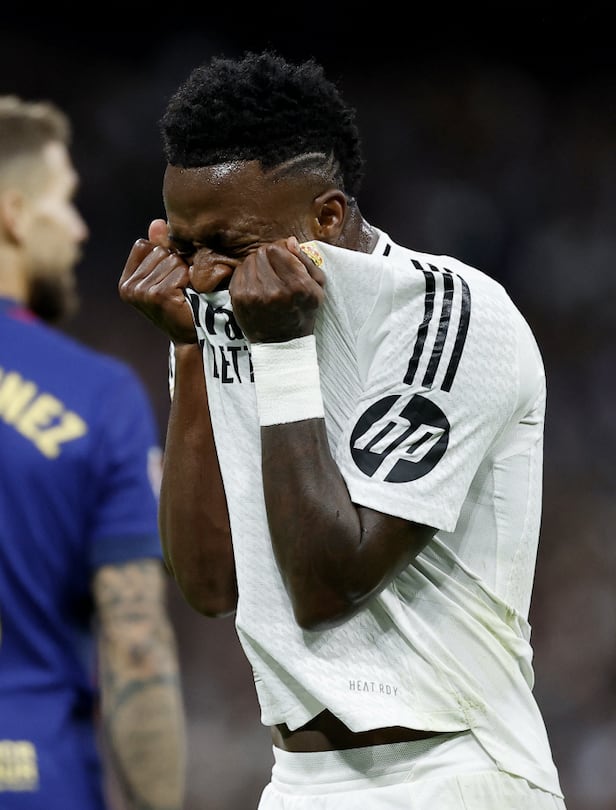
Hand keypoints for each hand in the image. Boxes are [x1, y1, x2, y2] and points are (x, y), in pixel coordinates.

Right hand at [118, 219, 196, 344]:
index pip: (145, 245)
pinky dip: (189, 280)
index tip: (170, 279)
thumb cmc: (183, 303)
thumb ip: (161, 247)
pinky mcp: (157, 295)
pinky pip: (180, 270)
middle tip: (180, 288)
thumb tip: (157, 223)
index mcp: (126, 282)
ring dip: (184, 273)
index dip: (164, 256)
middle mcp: (129, 288)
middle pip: (158, 250)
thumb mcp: (168, 272)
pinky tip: (187, 296)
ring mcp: (141, 292)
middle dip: (175, 264)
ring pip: (170, 259)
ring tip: (184, 292)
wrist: (193, 334)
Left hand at [229, 237, 325, 342]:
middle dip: (268, 256)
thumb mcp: (317, 289)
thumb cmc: (302, 313)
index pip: (277, 249)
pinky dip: (247, 274)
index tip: (283, 258)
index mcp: (297, 285)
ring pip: (249, 261)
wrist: (282, 343)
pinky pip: (238, 272)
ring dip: (257, 264)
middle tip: (274, 267)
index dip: (280, 250)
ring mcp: (253, 294)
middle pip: (261, 253)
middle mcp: (274, 289)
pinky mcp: (239, 299)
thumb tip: (290, 241)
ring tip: (265, 276)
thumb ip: (307, 261)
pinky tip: (255, 284)